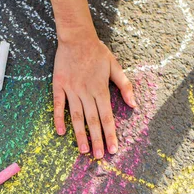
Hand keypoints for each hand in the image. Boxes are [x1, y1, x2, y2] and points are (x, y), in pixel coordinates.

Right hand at [52, 34, 135, 157]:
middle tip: (99, 156)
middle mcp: (86, 92)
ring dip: (80, 135)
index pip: (107, 116)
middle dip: (97, 140)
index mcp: (101, 89)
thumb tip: (134, 105)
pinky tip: (61, 132)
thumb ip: (125, 86)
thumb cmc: (97, 52)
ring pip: (77, 116)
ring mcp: (72, 90)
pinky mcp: (59, 86)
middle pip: (92, 120)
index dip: (110, 134)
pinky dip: (59, 118)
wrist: (76, 37)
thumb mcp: (115, 66)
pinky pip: (58, 105)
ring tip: (84, 150)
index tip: (113, 148)